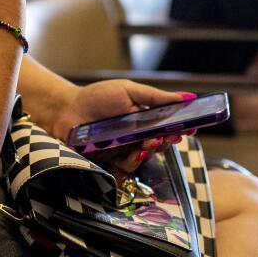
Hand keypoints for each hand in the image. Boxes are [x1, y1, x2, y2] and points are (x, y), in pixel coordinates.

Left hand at [53, 80, 192, 176]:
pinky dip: (135, 160)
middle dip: (169, 140)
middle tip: (173, 136)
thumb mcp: (128, 90)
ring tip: (152, 141)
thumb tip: (187, 97)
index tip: (191, 128)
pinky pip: (128, 166)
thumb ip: (155, 97)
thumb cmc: (96, 98)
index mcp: (144, 119)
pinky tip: (137, 153)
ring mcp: (125, 150)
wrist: (66, 110)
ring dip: (153, 150)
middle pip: (161, 143)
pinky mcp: (112, 162)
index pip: (168, 126)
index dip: (181, 128)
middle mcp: (137, 136)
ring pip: (147, 157)